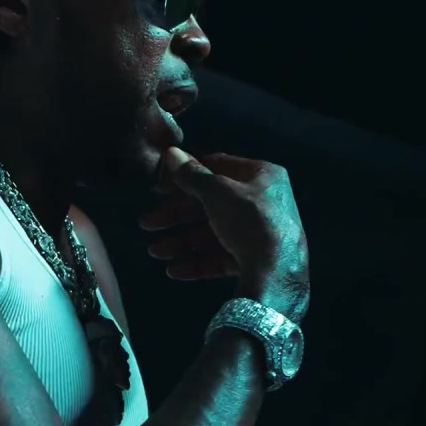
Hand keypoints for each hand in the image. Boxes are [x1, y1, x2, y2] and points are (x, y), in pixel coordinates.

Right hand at [138, 147, 309, 319]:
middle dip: (175, 217)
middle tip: (146, 223)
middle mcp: (261, 201)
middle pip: (208, 204)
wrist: (278, 272)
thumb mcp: (217, 192)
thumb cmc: (250, 220)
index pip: (216, 167)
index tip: (157, 186)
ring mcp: (258, 233)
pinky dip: (196, 262)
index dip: (184, 175)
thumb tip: (171, 152)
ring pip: (210, 234)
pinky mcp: (254, 260)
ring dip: (180, 242)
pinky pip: (220, 257)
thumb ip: (192, 174)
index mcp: (260, 176)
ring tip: (155, 252)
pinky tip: (174, 270)